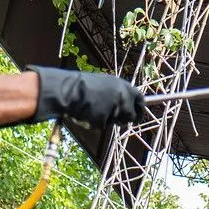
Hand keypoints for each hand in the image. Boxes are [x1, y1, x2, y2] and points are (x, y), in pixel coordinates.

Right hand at [30, 67, 148, 127]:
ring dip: (109, 119)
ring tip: (95, 108)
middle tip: (118, 119)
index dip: (139, 108)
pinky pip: (103, 124)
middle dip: (126, 119)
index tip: (137, 114)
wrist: (69, 90)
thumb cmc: (84, 86)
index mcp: (123, 85)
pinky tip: (89, 113)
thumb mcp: (105, 84)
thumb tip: (127, 103)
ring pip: (117, 121)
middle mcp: (122, 97)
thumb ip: (118, 93)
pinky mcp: (104, 119)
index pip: (140, 99)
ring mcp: (114, 109)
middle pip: (131, 115)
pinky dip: (97, 121)